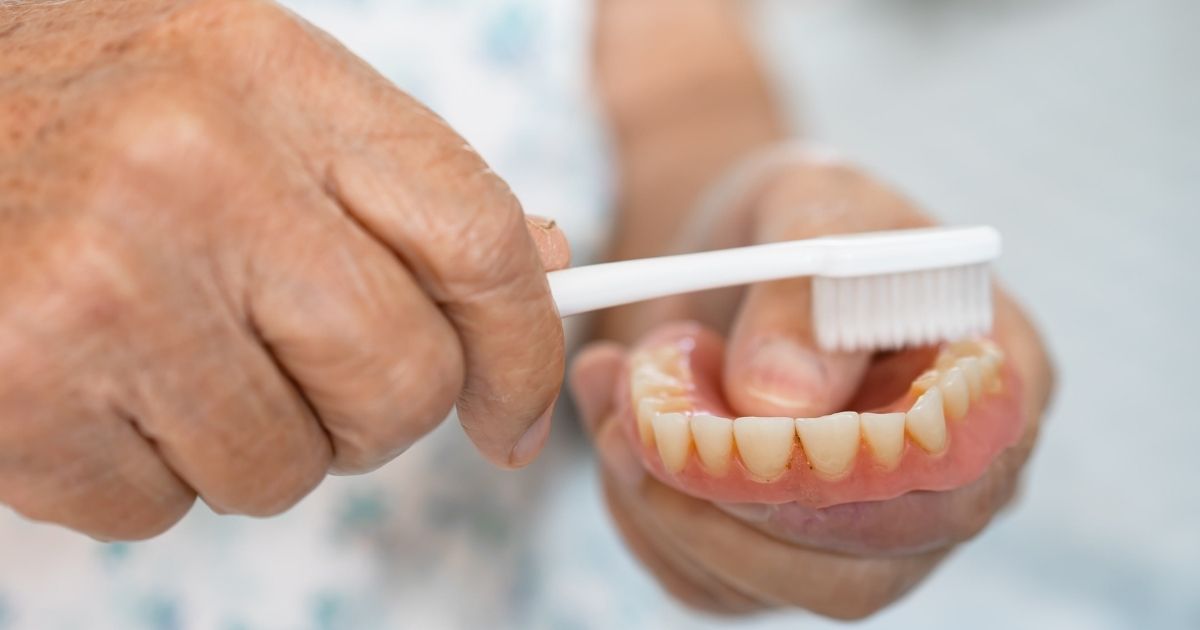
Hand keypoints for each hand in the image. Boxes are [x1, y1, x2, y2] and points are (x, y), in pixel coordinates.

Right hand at [0, 0, 566, 539]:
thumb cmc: (103, 111)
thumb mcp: (262, 95)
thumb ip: (399, 184)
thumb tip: (542, 272)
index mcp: (279, 81)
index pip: (476, 239)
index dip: (523, 350)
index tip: (517, 416)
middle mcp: (200, 173)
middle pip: (402, 383)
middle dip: (375, 416)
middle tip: (308, 376)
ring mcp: (104, 286)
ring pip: (284, 470)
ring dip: (252, 443)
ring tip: (175, 354)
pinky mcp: (18, 390)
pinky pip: (158, 510)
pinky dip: (146, 475)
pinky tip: (99, 382)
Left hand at [571, 160, 1053, 616]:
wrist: (736, 258)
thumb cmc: (802, 221)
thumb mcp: (810, 208)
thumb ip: (805, 287)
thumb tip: (779, 399)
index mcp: (991, 393)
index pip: (963, 484)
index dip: (859, 484)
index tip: (753, 434)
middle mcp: (933, 486)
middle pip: (860, 574)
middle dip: (733, 511)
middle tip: (642, 423)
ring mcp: (852, 533)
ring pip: (766, 584)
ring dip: (666, 505)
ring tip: (615, 390)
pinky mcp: (770, 551)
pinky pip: (702, 578)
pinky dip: (638, 514)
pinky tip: (613, 424)